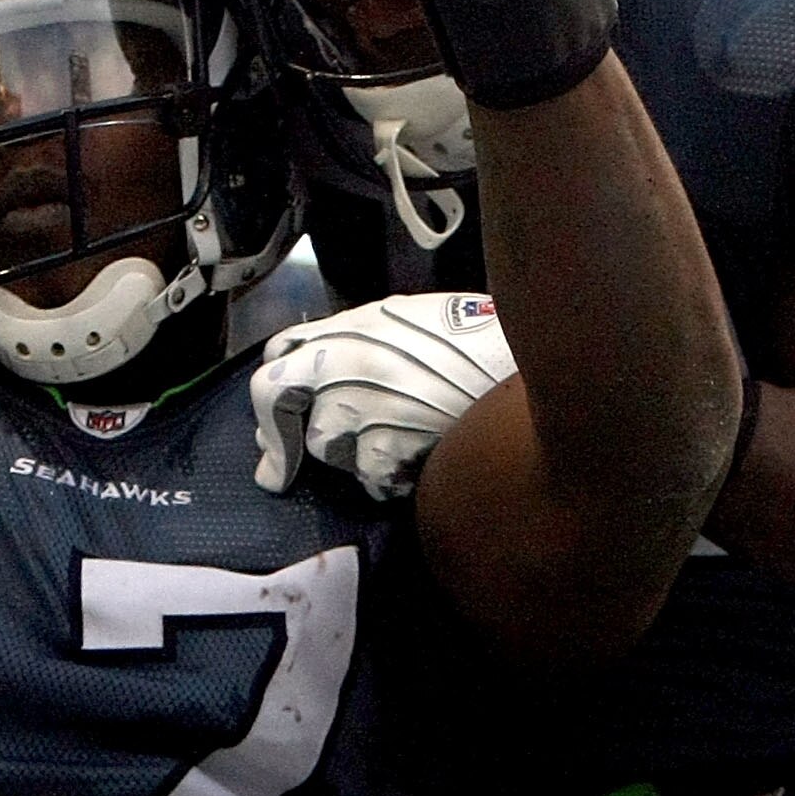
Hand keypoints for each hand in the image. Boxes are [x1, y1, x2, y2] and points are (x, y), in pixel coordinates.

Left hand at [251, 292, 518, 498]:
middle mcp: (342, 363)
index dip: (273, 386)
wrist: (525, 359)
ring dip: (348, 451)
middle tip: (276, 470)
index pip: (278, 352)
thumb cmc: (475, 337)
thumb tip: (318, 364)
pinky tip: (415, 460)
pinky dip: (387, 477)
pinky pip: (368, 476)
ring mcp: (360, 407)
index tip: (269, 417)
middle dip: (275, 435)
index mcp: (348, 327)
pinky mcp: (385, 448)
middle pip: (273, 397)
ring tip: (392, 442)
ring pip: (323, 444)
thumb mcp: (407, 318)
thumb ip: (357, 339)